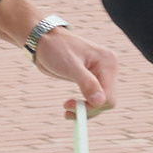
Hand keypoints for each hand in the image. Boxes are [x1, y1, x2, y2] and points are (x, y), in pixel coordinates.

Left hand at [0, 0, 118, 112]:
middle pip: (106, 101)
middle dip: (88, 109)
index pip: (109, 96)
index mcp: (107, 62)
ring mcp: (101, 74)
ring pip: (101, 102)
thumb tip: (100, 102)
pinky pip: (94, 98)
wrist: (43, 40)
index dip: (92, 107)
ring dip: (85, 109)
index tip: (72, 109)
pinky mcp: (92, 78)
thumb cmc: (55, 48)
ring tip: (66, 110)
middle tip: (67, 112)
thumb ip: (87, 83)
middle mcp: (108, 68)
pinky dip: (83, 105)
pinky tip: (70, 106)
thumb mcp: (70, 66)